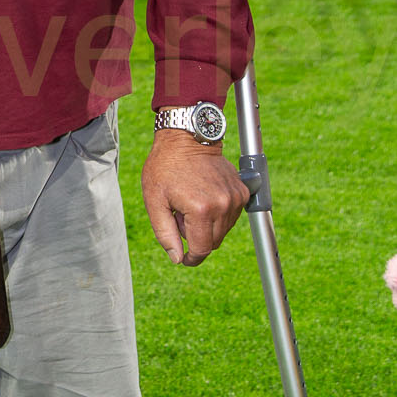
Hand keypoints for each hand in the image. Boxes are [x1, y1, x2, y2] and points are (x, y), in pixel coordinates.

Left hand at [141, 128, 249, 266]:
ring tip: (190, 203)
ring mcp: (236, 198)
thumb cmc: (165, 167)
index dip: (192, 258)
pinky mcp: (242, 191)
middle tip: (180, 215)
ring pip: (223, 230)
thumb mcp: (154, 201)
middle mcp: (224, 205)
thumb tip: (177, 258)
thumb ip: (165, 233)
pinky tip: (203, 197)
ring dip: (207, 225)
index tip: (184, 258)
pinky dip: (217, 214)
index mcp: (202, 210)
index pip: (202, 249)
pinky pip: (231, 216)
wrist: (186, 138)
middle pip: (214, 242)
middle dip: (196, 237)